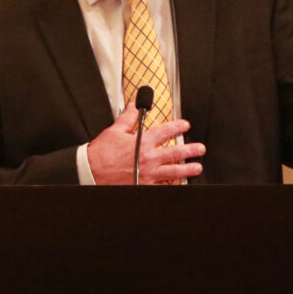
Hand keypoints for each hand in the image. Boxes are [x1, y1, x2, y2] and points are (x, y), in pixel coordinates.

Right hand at [86, 104, 204, 184]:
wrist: (91, 172)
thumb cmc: (101, 153)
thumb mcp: (114, 131)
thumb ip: (127, 119)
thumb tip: (134, 107)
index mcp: (142, 142)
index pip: (165, 132)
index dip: (177, 127)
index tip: (185, 125)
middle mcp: (148, 158)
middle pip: (175, 153)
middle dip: (190, 150)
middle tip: (200, 149)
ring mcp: (147, 174)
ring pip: (173, 171)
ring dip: (187, 169)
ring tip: (197, 168)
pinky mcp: (143, 186)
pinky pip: (162, 186)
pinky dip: (171, 185)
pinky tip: (179, 185)